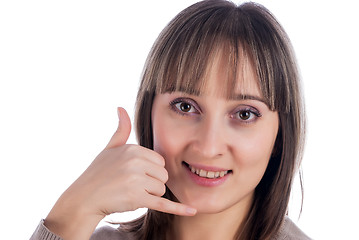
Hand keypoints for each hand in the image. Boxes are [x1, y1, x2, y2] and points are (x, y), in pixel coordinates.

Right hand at [44, 107, 195, 239]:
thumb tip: (121, 108)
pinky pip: (163, 203)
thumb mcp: (109, 148)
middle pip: (163, 175)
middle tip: (131, 185)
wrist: (83, 198)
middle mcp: (135, 162)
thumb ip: (120, 129)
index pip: (159, 161)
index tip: (134, 174)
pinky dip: (178, 208)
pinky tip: (192, 210)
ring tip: (130, 193)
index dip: (150, 171)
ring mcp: (136, 180)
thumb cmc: (98, 173)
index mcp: (133, 149)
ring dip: (149, 195)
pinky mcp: (137, 199)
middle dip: (151, 183)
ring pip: (161, 189)